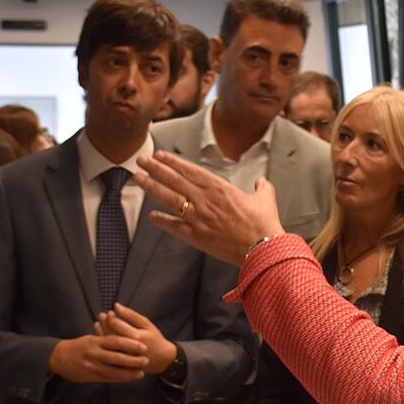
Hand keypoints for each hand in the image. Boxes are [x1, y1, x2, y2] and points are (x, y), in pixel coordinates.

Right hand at [47, 334, 148, 383]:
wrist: (58, 357)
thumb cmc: (78, 346)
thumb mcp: (91, 338)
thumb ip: (106, 339)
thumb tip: (124, 336)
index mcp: (95, 341)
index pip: (116, 342)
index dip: (131, 344)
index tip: (143, 346)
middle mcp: (94, 354)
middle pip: (117, 357)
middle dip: (133, 360)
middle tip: (146, 360)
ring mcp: (92, 366)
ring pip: (113, 371)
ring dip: (128, 372)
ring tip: (141, 372)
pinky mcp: (90, 376)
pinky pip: (107, 378)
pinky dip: (120, 378)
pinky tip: (129, 378)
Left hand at [96, 303, 176, 374]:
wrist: (161, 359)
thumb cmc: (154, 338)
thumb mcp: (146, 324)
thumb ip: (131, 314)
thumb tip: (116, 305)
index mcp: (136, 337)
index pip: (116, 324)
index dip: (110, 316)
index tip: (110, 312)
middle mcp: (128, 349)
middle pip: (109, 333)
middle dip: (103, 322)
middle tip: (102, 315)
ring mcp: (123, 358)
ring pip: (106, 344)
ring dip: (100, 331)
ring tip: (99, 323)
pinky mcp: (120, 364)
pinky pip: (107, 353)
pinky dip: (102, 342)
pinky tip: (101, 334)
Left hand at [135, 151, 283, 265]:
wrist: (261, 248)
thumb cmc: (264, 224)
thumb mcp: (265, 199)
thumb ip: (262, 187)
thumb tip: (262, 182)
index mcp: (220, 188)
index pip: (190, 170)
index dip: (173, 162)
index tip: (159, 155)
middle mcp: (205, 200)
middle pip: (174, 180)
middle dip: (155, 168)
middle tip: (141, 160)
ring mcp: (198, 218)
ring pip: (169, 198)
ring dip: (152, 187)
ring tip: (137, 178)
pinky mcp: (196, 236)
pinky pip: (174, 226)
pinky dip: (162, 220)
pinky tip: (151, 216)